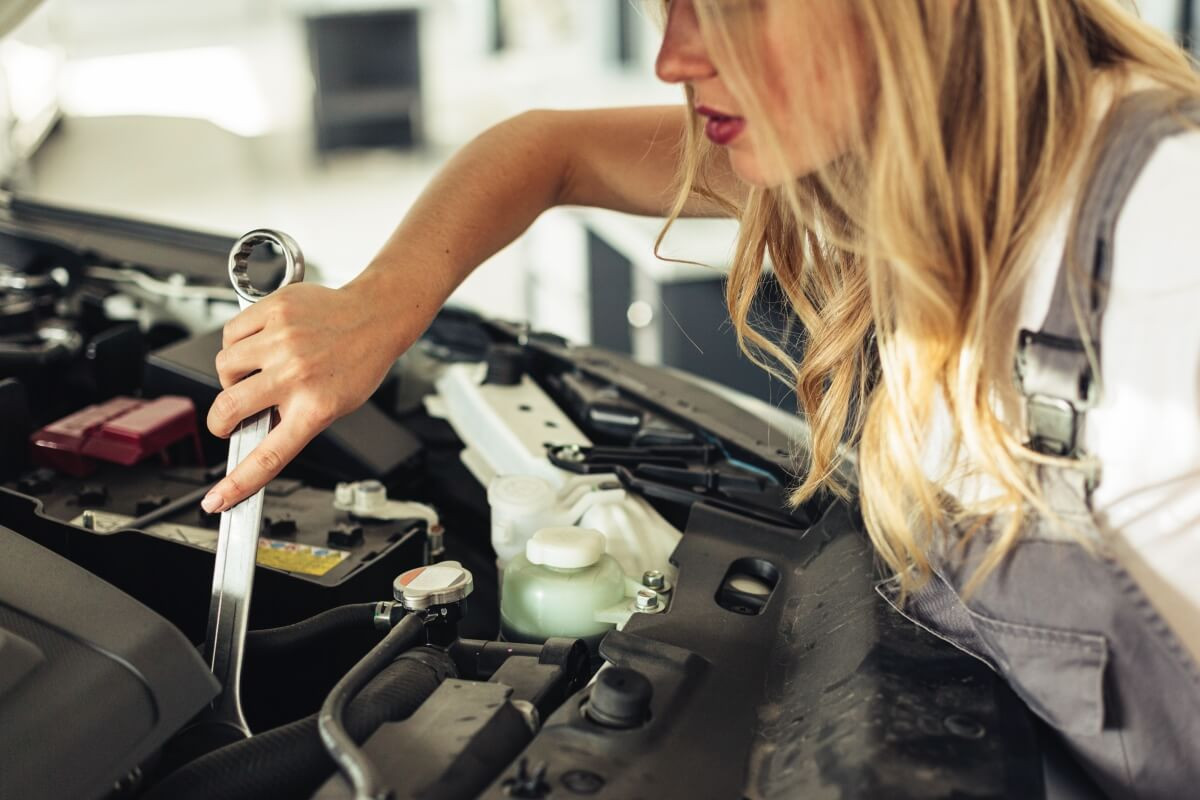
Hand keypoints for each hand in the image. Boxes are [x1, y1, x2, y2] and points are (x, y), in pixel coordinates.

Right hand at [201, 280, 412, 512]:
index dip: (239, 483)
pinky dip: (237, 343)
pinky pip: (231, 334)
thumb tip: (251, 433)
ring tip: (258, 370)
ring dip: (232, 376)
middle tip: (227, 420)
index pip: (269, 456)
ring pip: (224, 367)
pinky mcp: (275, 310)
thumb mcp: (333, 406)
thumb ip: (293, 421)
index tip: (218, 501)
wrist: (375, 315)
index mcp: (316, 407)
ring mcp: (284, 341)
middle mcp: (298, 374)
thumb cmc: (358, 363)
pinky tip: (259, 344)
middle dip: (220, 420)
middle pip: (230, 408)